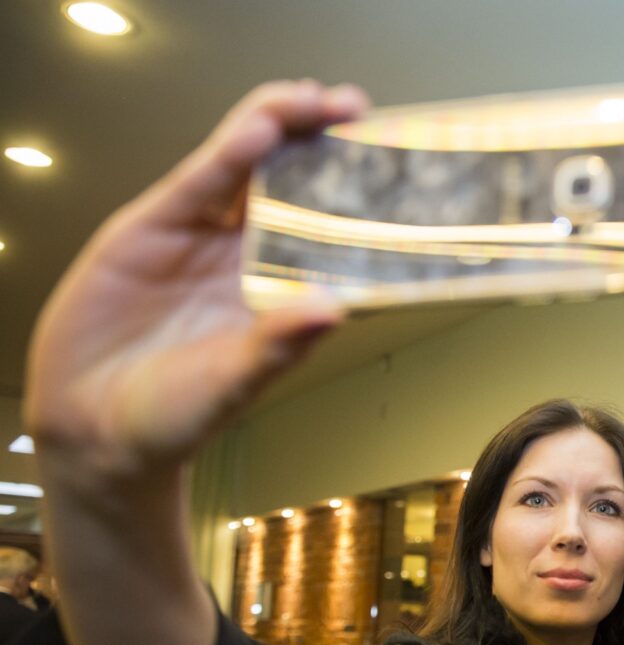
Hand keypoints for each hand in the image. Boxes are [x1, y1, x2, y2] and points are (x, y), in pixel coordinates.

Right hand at [24, 80, 368, 481]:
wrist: (95, 431)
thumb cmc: (175, 416)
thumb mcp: (234, 384)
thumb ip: (278, 345)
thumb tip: (334, 310)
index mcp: (279, 289)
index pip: (329, 227)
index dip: (357, 191)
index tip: (394, 164)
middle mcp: (245, 255)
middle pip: (291, 180)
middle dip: (324, 138)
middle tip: (357, 110)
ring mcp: (200, 237)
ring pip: (246, 165)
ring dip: (281, 126)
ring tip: (317, 102)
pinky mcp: (151, 227)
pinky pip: (197, 183)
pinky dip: (227, 155)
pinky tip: (258, 130)